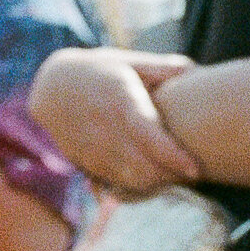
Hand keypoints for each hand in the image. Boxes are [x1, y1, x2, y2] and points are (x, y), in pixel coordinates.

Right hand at [27, 48, 200, 194]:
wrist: (52, 88)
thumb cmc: (100, 72)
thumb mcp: (128, 62)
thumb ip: (162, 68)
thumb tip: (197, 71)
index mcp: (120, 100)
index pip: (150, 137)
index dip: (174, 158)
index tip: (195, 170)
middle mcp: (105, 128)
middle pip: (144, 167)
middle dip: (171, 177)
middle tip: (191, 173)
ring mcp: (93, 149)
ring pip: (131, 181)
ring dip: (156, 185)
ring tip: (174, 177)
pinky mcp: (86, 163)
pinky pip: (116, 185)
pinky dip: (138, 188)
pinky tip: (152, 179)